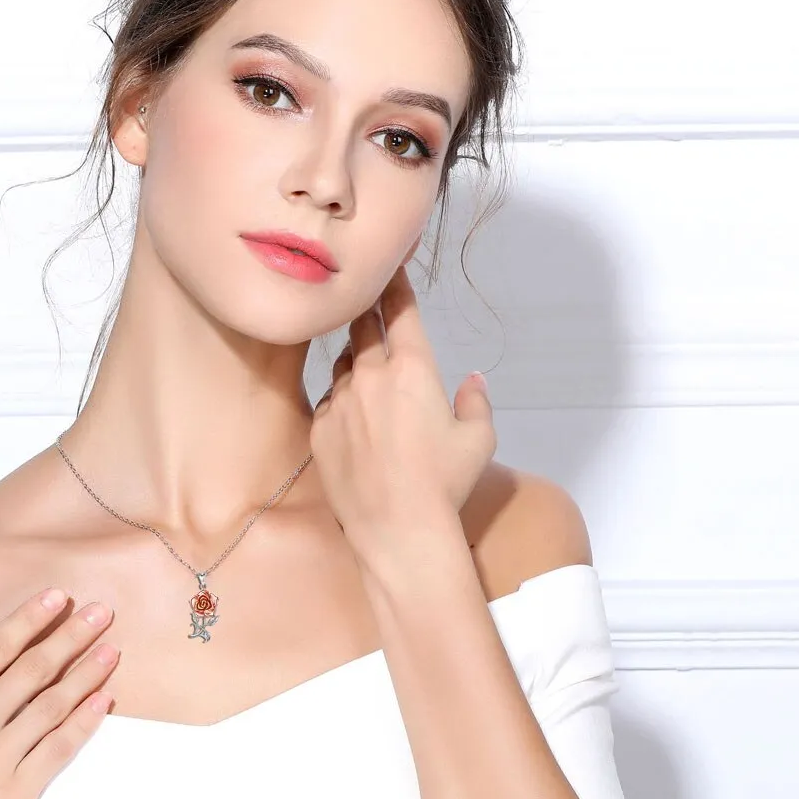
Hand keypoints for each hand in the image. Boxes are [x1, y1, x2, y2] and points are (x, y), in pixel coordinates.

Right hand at [0, 591, 119, 798]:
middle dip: (72, 635)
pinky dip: (84, 723)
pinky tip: (103, 700)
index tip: (58, 596)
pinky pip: (58, 749)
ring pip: (53, 704)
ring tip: (111, 650)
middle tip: (103, 612)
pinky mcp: (17, 791)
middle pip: (33, 669)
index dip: (30, 618)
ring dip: (86, 673)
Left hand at [310, 263, 495, 550]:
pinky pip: (329, 402)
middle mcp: (371, 376)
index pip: (400, 312)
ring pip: (343, 366)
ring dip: (355, 364)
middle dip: (366, 313)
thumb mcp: (478, 440)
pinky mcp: (319, 429)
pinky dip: (341, 402)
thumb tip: (471, 380)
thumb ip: (475, 402)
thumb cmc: (445, 483)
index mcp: (413, 370)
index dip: (394, 286)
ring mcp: (339, 402)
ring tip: (368, 378)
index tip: (389, 268)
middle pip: (362, 328)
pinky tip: (354, 420)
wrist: (397, 529)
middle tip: (366, 305)